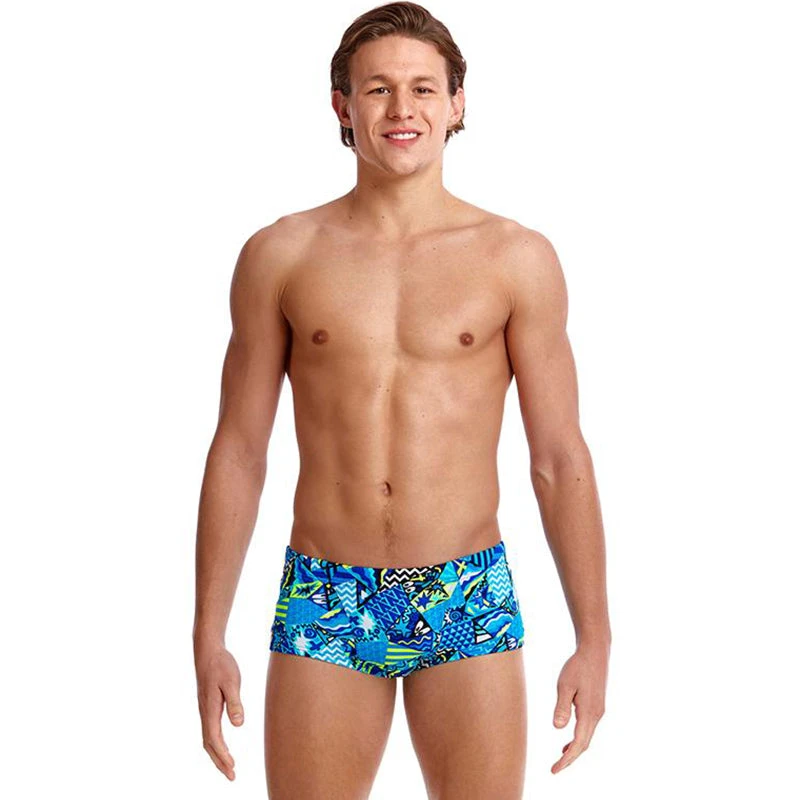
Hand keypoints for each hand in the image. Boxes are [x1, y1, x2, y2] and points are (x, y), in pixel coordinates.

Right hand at [194, 642, 244, 780]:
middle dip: (219, 762)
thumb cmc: (221, 664)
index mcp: (210, 709)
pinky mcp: (207, 705)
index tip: (232, 769)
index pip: (215, 740)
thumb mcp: (231, 681)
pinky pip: (209, 730)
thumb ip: (235, 702)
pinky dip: (215, 743)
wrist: (207, 650)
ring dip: (217, 754)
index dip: (223, 756)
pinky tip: (222, 746)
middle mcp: (204, 712)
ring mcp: (204, 709)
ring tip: (228, 766)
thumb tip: (238, 725)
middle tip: (231, 776)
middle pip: (209, 744)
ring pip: (208, 738)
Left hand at [551, 642, 608, 773]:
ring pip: (587, 736)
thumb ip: (562, 707)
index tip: (555, 769)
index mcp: (589, 713)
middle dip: (570, 758)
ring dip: (575, 749)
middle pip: (584, 744)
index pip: (579, 744)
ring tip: (560, 758)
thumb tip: (558, 729)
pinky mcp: (596, 705)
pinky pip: (588, 728)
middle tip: (555, 769)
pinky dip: (578, 738)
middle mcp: (597, 715)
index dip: (567, 759)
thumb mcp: (565, 685)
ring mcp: (598, 711)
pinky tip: (568, 739)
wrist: (595, 651)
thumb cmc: (578, 666)